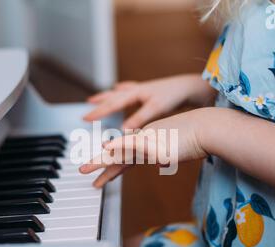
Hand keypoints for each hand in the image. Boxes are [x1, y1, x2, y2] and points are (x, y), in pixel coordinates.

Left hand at [80, 108, 210, 187]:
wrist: (209, 128)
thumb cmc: (198, 139)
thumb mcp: (178, 152)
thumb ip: (166, 158)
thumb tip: (158, 167)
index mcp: (150, 140)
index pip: (127, 154)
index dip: (114, 164)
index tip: (104, 172)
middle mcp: (144, 138)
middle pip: (118, 153)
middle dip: (99, 163)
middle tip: (83, 170)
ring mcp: (148, 140)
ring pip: (119, 153)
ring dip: (100, 162)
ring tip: (84, 170)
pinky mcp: (154, 142)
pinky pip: (130, 147)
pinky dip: (116, 150)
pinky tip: (104, 151)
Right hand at [83, 74, 209, 128]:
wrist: (189, 86)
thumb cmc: (174, 96)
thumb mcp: (155, 109)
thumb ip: (138, 119)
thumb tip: (123, 131)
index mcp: (135, 94)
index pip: (112, 104)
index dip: (98, 112)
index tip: (85, 119)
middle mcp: (135, 90)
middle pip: (111, 98)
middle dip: (98, 106)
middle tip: (85, 114)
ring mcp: (141, 90)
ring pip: (117, 93)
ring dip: (105, 96)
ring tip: (92, 98)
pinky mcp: (147, 91)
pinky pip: (129, 90)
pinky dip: (121, 89)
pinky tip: (118, 87)